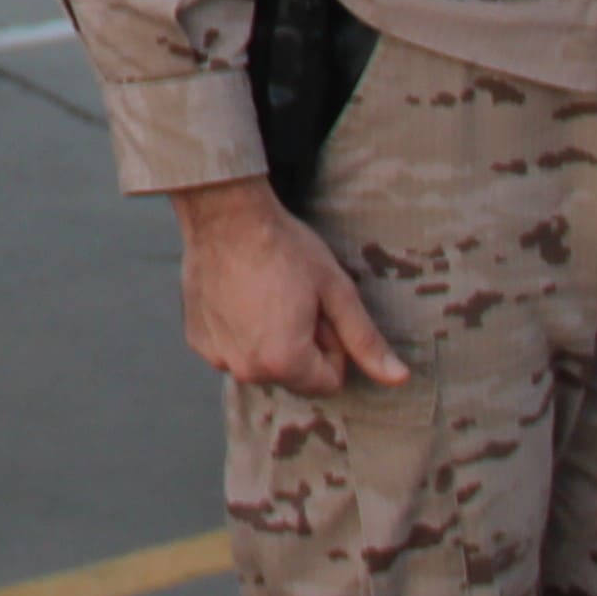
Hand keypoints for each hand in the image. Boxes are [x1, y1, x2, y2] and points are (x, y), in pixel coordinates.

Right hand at [171, 178, 410, 391]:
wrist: (224, 214)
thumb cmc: (285, 248)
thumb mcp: (336, 290)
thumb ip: (366, 341)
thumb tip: (399, 379)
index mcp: (284, 361)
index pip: (328, 381)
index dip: (331, 343)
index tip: (318, 308)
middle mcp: (246, 369)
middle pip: (294, 375)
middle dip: (300, 344)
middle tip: (292, 298)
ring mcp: (217, 355)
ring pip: (262, 362)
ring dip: (269, 338)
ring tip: (265, 293)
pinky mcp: (197, 339)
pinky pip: (232, 348)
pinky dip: (239, 329)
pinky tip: (239, 294)